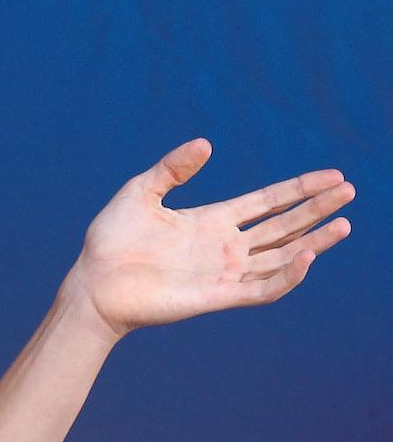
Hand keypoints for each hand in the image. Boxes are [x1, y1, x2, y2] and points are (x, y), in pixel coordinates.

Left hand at [65, 139, 353, 339]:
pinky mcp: (215, 297)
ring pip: (280, 258)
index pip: (267, 201)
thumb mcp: (139, 192)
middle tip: (349, 192)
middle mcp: (223, 247)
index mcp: (210, 221)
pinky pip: (261, 289)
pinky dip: (287, 276)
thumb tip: (206, 144)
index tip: (333, 175)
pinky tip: (307, 256)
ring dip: (313, 242)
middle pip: (282, 226)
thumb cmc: (110, 242)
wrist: (92, 285)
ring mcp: (222, 273)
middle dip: (316, 209)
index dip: (299, 188)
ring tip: (344, 224)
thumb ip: (172, 168)